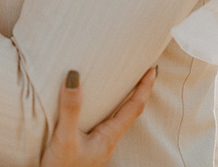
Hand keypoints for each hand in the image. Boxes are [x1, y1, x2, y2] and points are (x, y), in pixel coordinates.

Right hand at [39, 67, 156, 166]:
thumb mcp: (65, 138)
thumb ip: (70, 109)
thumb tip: (75, 76)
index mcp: (108, 137)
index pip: (133, 108)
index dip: (144, 88)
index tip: (152, 70)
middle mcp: (107, 140)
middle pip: (129, 112)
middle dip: (137, 91)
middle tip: (141, 71)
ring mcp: (99, 145)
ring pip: (116, 118)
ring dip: (122, 100)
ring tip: (121, 83)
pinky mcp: (88, 148)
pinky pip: (103, 123)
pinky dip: (106, 109)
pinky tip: (95, 107)